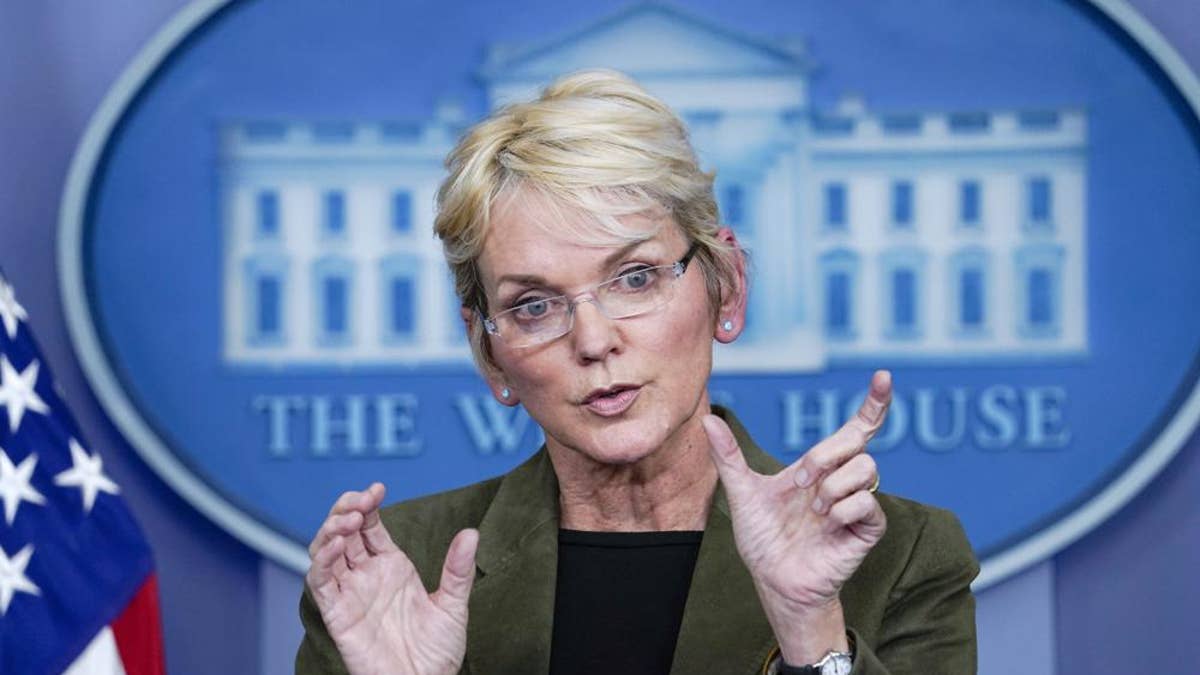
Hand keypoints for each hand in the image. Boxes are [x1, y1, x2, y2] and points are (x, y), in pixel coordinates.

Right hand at [306, 483, 478, 674]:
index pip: (370, 525)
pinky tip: (334, 545)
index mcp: (391, 566)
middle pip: (343, 531)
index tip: (377, 488)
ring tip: (349, 518)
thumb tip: (471, 533)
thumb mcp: (454, 605)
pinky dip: (321, 560)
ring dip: (330, 529)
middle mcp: (367, 576)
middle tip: (360, 499)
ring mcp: (350, 593)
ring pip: (326, 551)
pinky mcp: (337, 614)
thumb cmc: (437, 652)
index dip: (367, 503)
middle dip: (346, 508)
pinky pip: (320, 583)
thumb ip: (458, 570)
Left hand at [702, 370, 890, 663]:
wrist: (773, 580)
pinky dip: (842, 509)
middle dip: (826, 456)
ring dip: (832, 487)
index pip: (856, 428)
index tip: (884, 376)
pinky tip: (826, 523)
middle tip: (800, 482)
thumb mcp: (742, 493)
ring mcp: (857, 504)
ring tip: (814, 511)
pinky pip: (868, 503)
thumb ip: (729, 457)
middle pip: (857, 443)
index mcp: (820, 467)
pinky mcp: (867, 529)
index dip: (873, 403)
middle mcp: (842, 480)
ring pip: (866, 469)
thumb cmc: (763, 539)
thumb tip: (708, 420)